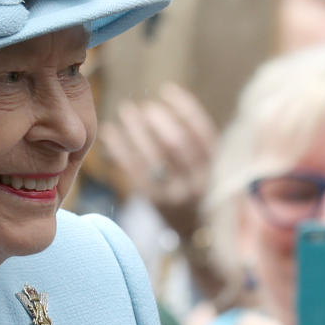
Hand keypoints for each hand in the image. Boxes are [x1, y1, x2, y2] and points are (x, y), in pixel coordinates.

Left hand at [100, 83, 215, 239]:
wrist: (196, 234)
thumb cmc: (197, 192)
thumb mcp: (205, 168)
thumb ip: (193, 143)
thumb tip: (165, 104)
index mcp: (215, 169)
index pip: (202, 132)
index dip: (185, 108)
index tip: (167, 91)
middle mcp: (198, 183)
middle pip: (177, 144)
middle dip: (159, 120)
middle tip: (144, 106)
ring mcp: (175, 194)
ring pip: (153, 157)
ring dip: (137, 131)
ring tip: (126, 112)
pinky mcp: (154, 203)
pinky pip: (134, 171)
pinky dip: (120, 149)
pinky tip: (110, 132)